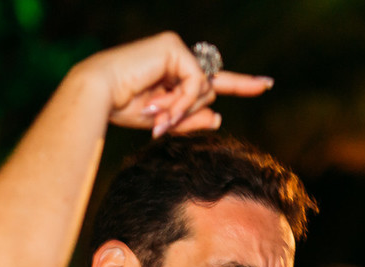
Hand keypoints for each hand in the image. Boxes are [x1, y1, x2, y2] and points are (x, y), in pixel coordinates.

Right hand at [71, 32, 273, 136]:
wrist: (98, 96)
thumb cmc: (122, 108)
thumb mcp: (164, 121)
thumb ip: (191, 118)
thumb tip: (218, 115)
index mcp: (174, 74)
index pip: (213, 81)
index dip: (242, 84)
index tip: (267, 85)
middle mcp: (177, 57)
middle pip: (207, 92)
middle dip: (187, 113)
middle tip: (158, 122)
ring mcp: (176, 49)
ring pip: (204, 89)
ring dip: (182, 109)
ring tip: (155, 115)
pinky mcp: (173, 47)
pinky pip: (195, 82)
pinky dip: (182, 99)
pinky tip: (160, 104)